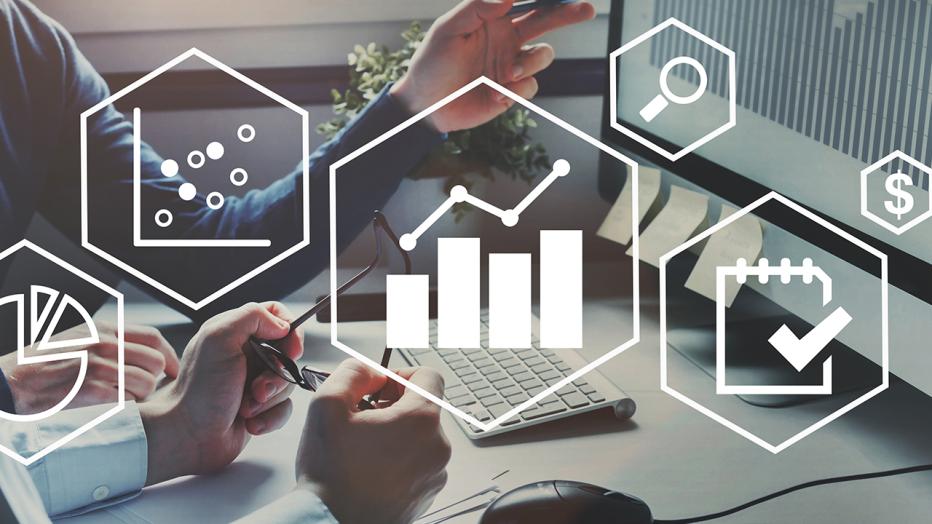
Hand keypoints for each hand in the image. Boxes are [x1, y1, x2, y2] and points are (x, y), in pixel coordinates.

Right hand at [0, 322, 178, 414]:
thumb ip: (109, 341)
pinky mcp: (90, 390)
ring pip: (146, 383)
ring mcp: (97, 366)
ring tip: (124, 399)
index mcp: (103, 329)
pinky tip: (110, 407)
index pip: (153, 338)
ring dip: (141, 396)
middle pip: (155, 362)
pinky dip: (125, 407)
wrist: (10, 382)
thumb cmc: (45, 364)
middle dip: (155, 379)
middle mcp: (103, 344)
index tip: (173, 370)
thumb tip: (144, 352)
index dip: (169, 356)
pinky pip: (128, 401)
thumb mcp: (79, 339)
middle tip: (143, 389)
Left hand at [139, 302, 303, 484]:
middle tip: (258, 387)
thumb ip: (252, 317)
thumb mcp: (219, 339)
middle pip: (287, 352)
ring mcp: (254, 381)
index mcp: (235, 332)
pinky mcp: (260, 407)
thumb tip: (282, 324)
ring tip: (246, 407)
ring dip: (270, 399)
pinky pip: (284, 408)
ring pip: (288, 382)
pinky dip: (270, 417)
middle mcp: (246, 354)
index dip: (289, 330)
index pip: (275, 314)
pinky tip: (250, 423)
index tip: (290, 350)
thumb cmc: (199, 391)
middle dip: (278, 374)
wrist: (189, 437)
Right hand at [294, 360, 450, 523]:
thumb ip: (353, 373)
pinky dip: (398, 460)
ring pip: (420, 437)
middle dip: (393, 406)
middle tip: (362, 417)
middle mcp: (437, 447)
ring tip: (362, 447)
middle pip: (423, 407)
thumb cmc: (330, 474)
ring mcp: (435, 474)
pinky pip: (418, 464)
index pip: (429, 376)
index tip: (380, 387)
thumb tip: (369, 371)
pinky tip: (369, 469)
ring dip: (395, 434)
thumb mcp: (327, 405)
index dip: (401, 374)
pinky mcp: (427, 495)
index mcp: (421, 419)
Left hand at [390, 0, 594, 131]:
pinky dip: (517, 90)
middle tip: (586, 9)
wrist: (425, 106)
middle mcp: (506, 39)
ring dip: (532, 63)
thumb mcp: (448, 29)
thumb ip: (477, 8)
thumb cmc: (431, 63)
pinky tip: (495, 95)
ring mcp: (511, 65)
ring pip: (542, 56)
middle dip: (567, 14)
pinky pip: (530, 87)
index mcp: (492, 18)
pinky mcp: (511, 91)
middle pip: (545, 21)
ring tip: (510, 73)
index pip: (524, 1)